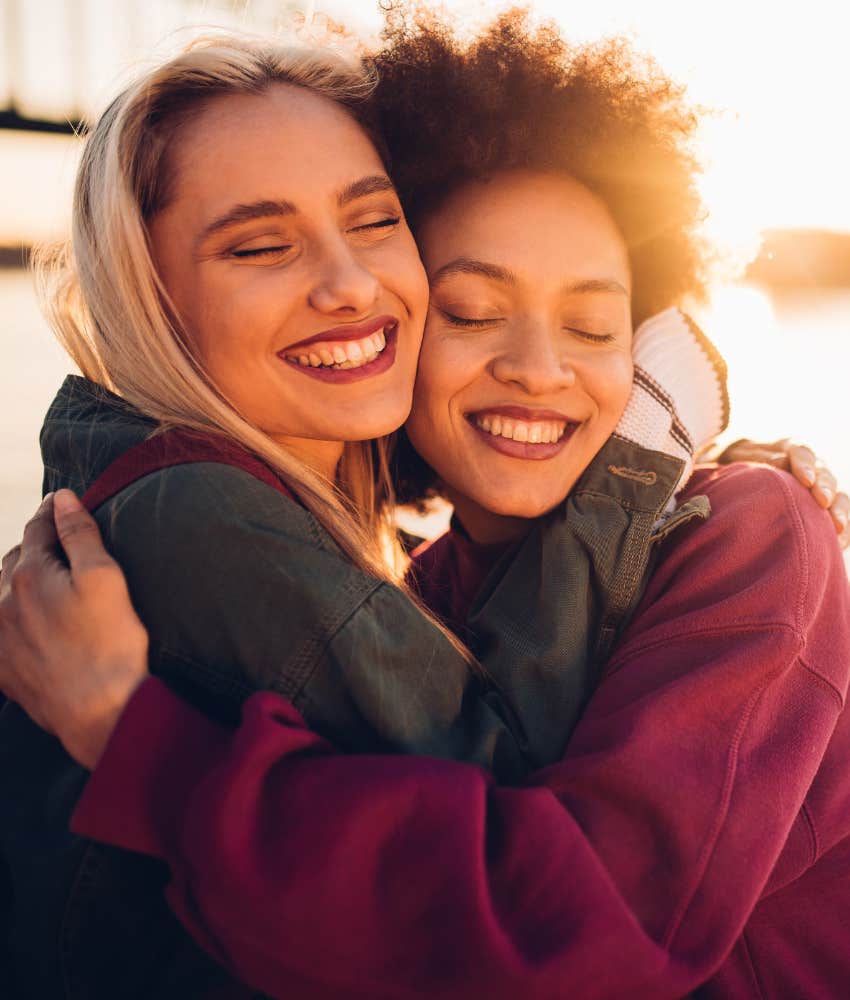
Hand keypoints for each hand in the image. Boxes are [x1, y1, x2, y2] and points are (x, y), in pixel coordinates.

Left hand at [0, 490, 149, 768]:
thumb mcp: (105, 578)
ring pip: (2, 594)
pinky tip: (30, 623)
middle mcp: (2, 603)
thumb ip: (79, 534)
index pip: (38, 529)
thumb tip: (62, 498)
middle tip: (60, 544)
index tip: (63, 503)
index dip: (53, 513)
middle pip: (15, 560)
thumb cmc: (109, 646)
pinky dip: (12, 618)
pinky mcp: (3, 669)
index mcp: (28, 576)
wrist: (99, 713)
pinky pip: (1, 632)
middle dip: (35, 548)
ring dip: (20, 582)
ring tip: (45, 582)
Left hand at [717, 438, 848, 546]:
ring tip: (838, 526)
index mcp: (793, 450)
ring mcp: (822, 486)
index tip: (806, 480)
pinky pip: (838, 515)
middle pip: (825, 476)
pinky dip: (843, 528)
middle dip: (826, 488)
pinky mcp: (825, 505)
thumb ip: (761, 457)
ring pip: (839, 495)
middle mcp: (814, 466)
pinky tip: (840, 541)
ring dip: (840, 510)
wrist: (746, 466)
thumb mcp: (745, 454)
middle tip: (823, 501)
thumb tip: (780, 462)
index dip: (806, 466)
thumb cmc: (743, 460)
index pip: (803, 454)